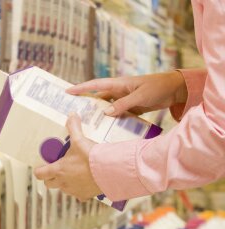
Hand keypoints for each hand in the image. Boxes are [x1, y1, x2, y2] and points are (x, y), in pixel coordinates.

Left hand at [34, 114, 101, 200]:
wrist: (110, 170)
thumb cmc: (92, 156)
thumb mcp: (80, 140)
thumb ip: (73, 127)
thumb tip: (71, 115)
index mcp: (58, 170)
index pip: (39, 174)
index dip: (39, 170)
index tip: (42, 167)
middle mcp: (63, 182)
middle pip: (49, 184)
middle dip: (51, 178)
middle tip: (58, 169)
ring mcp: (73, 190)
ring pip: (63, 189)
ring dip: (65, 183)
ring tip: (73, 174)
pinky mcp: (84, 196)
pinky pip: (78, 195)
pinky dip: (80, 190)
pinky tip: (86, 183)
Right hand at [66, 71, 187, 116]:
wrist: (175, 90)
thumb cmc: (158, 87)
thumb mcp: (140, 96)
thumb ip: (123, 104)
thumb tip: (105, 113)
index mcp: (119, 84)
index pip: (95, 85)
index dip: (81, 88)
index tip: (67, 92)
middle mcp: (118, 92)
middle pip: (97, 99)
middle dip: (85, 105)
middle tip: (72, 113)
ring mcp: (124, 100)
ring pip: (106, 109)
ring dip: (98, 116)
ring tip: (87, 126)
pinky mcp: (130, 108)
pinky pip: (116, 115)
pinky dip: (111, 121)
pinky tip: (106, 130)